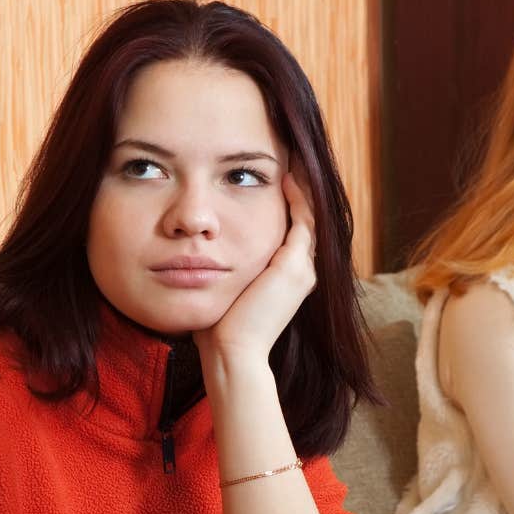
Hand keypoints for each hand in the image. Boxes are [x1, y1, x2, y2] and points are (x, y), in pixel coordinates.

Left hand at [194, 172, 315, 362]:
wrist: (232, 352)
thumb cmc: (219, 329)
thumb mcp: (225, 290)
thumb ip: (225, 271)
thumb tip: (202, 257)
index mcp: (289, 280)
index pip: (295, 234)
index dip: (290, 206)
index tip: (277, 181)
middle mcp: (303, 273)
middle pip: (308, 221)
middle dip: (301, 191)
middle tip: (292, 160)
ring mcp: (302, 269)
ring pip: (311, 216)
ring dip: (303, 188)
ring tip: (293, 161)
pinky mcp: (294, 266)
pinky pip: (303, 219)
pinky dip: (297, 196)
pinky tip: (285, 177)